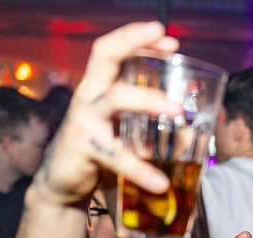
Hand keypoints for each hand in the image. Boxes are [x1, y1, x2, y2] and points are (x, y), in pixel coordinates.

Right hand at [31, 22, 179, 207]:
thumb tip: (190, 132)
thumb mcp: (124, 134)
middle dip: (131, 41)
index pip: (114, 52)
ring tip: (178, 111)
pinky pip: (117, 154)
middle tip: (164, 40)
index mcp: (100, 88)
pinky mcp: (83, 147)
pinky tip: (160, 183)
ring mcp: (83, 119)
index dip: (137, 38)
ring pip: (117, 98)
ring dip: (149, 100)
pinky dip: (140, 169)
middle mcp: (89, 96)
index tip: (169, 38)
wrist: (62, 183)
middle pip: (104, 56)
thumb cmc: (99, 152)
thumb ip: (153, 129)